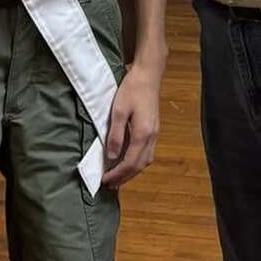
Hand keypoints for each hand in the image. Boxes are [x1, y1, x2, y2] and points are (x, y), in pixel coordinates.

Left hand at [101, 62, 162, 188]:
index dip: (117, 174)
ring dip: (132, 171)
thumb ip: (116, 135)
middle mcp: (151, 137)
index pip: (129, 162)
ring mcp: (155, 134)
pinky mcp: (154, 130)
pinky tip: (128, 161)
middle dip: (125, 177)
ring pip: (145, 161)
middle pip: (139, 165)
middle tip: (111, 185)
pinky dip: (136, 162)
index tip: (105, 180)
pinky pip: (147, 153)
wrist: (148, 76)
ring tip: (118, 177)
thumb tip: (112, 157)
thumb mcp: (119, 111)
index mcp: (143, 134)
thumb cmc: (132, 90)